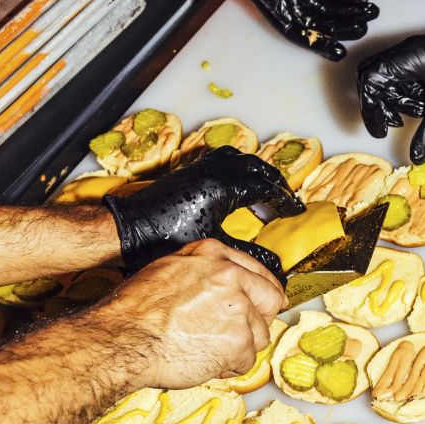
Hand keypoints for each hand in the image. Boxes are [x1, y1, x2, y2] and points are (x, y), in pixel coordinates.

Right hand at [90, 238, 285, 388]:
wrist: (123, 340)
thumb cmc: (136, 311)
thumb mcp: (167, 269)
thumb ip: (201, 269)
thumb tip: (220, 277)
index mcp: (215, 256)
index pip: (259, 272)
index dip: (262, 292)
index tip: (265, 302)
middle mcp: (231, 277)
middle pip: (269, 300)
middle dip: (257, 320)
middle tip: (238, 333)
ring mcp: (238, 308)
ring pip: (259, 334)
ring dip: (239, 347)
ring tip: (208, 349)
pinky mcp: (239, 340)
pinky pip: (247, 361)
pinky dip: (229, 368)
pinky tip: (205, 362)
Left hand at [104, 146, 301, 271]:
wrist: (128, 230)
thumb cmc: (165, 240)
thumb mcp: (214, 247)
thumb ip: (248, 254)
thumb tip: (275, 266)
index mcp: (225, 187)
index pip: (266, 188)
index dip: (284, 200)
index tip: (296, 211)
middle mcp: (215, 172)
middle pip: (257, 167)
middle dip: (275, 181)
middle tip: (285, 198)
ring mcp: (201, 168)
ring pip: (239, 158)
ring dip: (256, 170)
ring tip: (265, 186)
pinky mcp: (189, 171)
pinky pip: (222, 158)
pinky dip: (237, 166)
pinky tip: (236, 181)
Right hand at [201, 0, 379, 59]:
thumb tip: (284, 14)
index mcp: (268, 0)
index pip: (295, 30)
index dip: (316, 43)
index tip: (338, 51)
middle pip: (319, 21)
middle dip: (342, 27)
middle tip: (362, 28)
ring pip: (330, 6)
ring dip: (350, 13)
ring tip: (370, 14)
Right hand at [357, 2, 424, 162]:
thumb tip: (416, 155)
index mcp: (407, 57)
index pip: (371, 80)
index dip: (370, 108)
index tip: (380, 130)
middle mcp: (407, 53)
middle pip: (374, 78)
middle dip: (379, 104)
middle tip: (391, 124)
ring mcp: (416, 57)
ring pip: (391, 81)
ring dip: (399, 101)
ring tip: (418, 114)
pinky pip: (408, 80)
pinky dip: (411, 97)